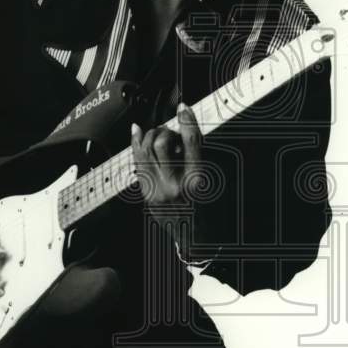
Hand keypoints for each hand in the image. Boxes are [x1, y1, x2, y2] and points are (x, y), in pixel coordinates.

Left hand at [130, 103, 208, 250]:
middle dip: (165, 130)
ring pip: (145, 150)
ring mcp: (157, 191)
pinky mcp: (146, 194)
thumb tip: (183, 132)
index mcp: (197, 181)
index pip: (190, 142)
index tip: (184, 107)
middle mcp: (174, 185)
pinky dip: (137, 144)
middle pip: (162, 143)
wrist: (194, 239)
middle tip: (172, 131)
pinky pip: (137, 163)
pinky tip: (138, 133)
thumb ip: (197, 157)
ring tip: (159, 134)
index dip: (186, 120)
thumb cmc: (208, 211)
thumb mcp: (211, 182)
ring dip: (151, 135)